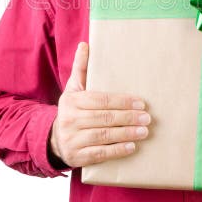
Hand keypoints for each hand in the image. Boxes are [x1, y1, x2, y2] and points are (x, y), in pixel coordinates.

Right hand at [49, 42, 150, 167]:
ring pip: (103, 135)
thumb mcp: (73, 89)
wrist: (54, 140)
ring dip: (126, 133)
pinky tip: (132, 147)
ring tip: (144, 131)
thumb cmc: (71, 110)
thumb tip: (85, 44)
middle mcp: (70, 119)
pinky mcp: (77, 157)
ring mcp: (72, 139)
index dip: (122, 101)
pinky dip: (117, 150)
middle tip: (147, 118)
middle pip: (104, 117)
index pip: (100, 100)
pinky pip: (100, 153)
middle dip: (128, 117)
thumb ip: (81, 68)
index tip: (141, 103)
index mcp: (71, 101)